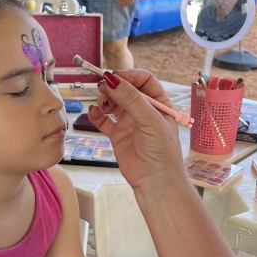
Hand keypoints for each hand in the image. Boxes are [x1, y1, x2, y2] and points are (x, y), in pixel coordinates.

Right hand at [88, 70, 186, 192]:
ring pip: (113, 103)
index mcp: (158, 103)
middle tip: (102, 87)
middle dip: (114, 86)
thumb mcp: (150, 120)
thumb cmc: (162, 151)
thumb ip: (131, 99)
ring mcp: (130, 122)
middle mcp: (144, 111)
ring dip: (105, 99)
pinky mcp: (117, 135)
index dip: (130, 75)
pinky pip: (104, 120)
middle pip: (126, 89)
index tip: (116, 76)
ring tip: (102, 104)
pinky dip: (97, 114)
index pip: (144, 81)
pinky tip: (94, 113)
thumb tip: (112, 79)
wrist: (155, 180)